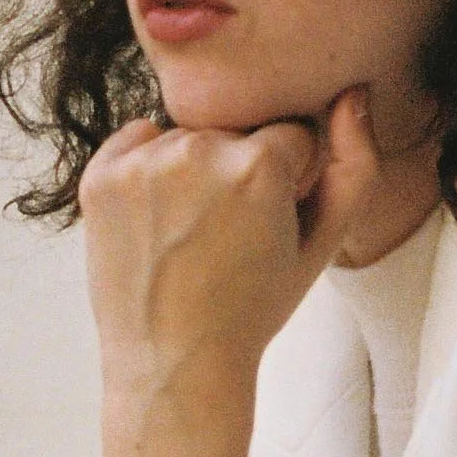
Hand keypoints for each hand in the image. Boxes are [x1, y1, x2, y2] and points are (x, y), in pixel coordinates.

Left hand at [80, 86, 384, 405]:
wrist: (174, 361)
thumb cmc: (253, 308)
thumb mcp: (323, 245)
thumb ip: (355, 165)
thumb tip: (353, 94)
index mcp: (259, 166)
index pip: (290, 137)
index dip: (286, 183)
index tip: (270, 226)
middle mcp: (199, 152)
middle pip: (236, 135)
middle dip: (240, 172)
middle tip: (228, 237)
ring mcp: (143, 164)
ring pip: (188, 137)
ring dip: (193, 170)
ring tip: (191, 234)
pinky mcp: (102, 176)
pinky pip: (138, 139)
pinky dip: (147, 167)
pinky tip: (158, 219)